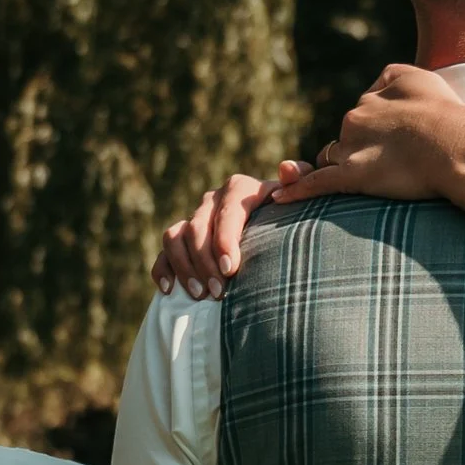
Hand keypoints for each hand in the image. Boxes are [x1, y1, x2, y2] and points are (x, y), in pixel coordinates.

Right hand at [155, 169, 290, 299]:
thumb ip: (301, 183)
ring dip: (184, 267)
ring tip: (200, 295)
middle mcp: (213, 200)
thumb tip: (287, 169)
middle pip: (197, 226)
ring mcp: (194, 218)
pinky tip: (168, 290)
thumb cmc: (292, 218)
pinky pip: (164, 250)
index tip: (231, 269)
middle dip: (205, 262)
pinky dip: (162, 269)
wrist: (276, 232)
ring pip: (175, 236)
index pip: (227, 210)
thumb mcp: (300, 200)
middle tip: (218, 292)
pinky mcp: (181, 239)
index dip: (225, 239)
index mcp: (240, 189)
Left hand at [270, 65, 464, 205]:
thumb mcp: (421, 75)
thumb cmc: (447, 113)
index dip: (379, 130)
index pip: (364, 114)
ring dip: (340, 167)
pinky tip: (280, 200)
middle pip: (347, 136)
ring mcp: (351, 147)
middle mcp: (356, 117)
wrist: (455, 143)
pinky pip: (315, 184)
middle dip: (362, 149)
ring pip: (333, 158)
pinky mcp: (351, 175)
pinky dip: (296, 191)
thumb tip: (379, 86)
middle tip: (395, 164)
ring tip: (365, 181)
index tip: (400, 143)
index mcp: (372, 97)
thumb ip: (395, 77)